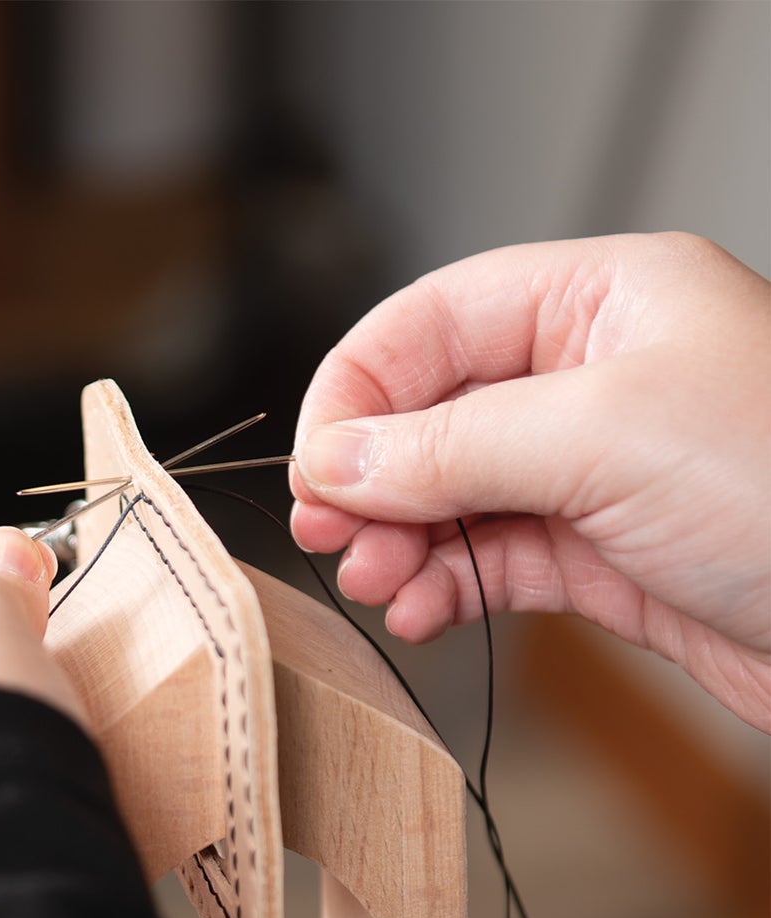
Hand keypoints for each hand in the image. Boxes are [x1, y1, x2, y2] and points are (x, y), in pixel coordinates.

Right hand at [287, 233, 770, 729]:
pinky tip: (418, 612)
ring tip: (373, 582)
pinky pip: (487, 561)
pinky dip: (440, 586)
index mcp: (602, 301)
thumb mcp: (602, 437)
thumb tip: (334, 460)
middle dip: (371, 477)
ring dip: (397, 541)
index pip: (432, 322)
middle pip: (430, 414)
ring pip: (449, 496)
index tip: (317, 465)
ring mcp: (592, 471)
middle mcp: (592, 379)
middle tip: (328, 533)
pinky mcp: (598, 555)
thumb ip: (450, 444)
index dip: (358, 390)